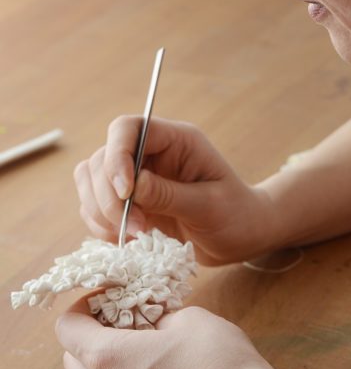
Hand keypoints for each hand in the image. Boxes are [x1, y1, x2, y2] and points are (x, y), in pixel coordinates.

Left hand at [55, 297, 281, 368]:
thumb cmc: (215, 359)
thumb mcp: (188, 318)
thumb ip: (159, 316)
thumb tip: (155, 323)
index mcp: (106, 359)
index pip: (66, 328)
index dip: (83, 305)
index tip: (110, 293)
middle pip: (72, 358)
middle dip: (89, 332)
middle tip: (123, 313)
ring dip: (106, 356)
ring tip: (144, 336)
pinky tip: (158, 360)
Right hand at [74, 116, 276, 264]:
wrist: (241, 237)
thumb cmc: (235, 216)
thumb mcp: (208, 206)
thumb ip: (170, 195)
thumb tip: (132, 186)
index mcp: (177, 140)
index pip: (129, 128)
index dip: (117, 156)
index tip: (126, 193)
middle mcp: (152, 152)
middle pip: (103, 157)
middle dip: (109, 196)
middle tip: (136, 228)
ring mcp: (138, 176)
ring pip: (92, 180)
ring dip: (101, 211)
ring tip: (133, 236)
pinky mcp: (129, 201)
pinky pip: (94, 205)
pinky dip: (100, 224)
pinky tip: (126, 240)